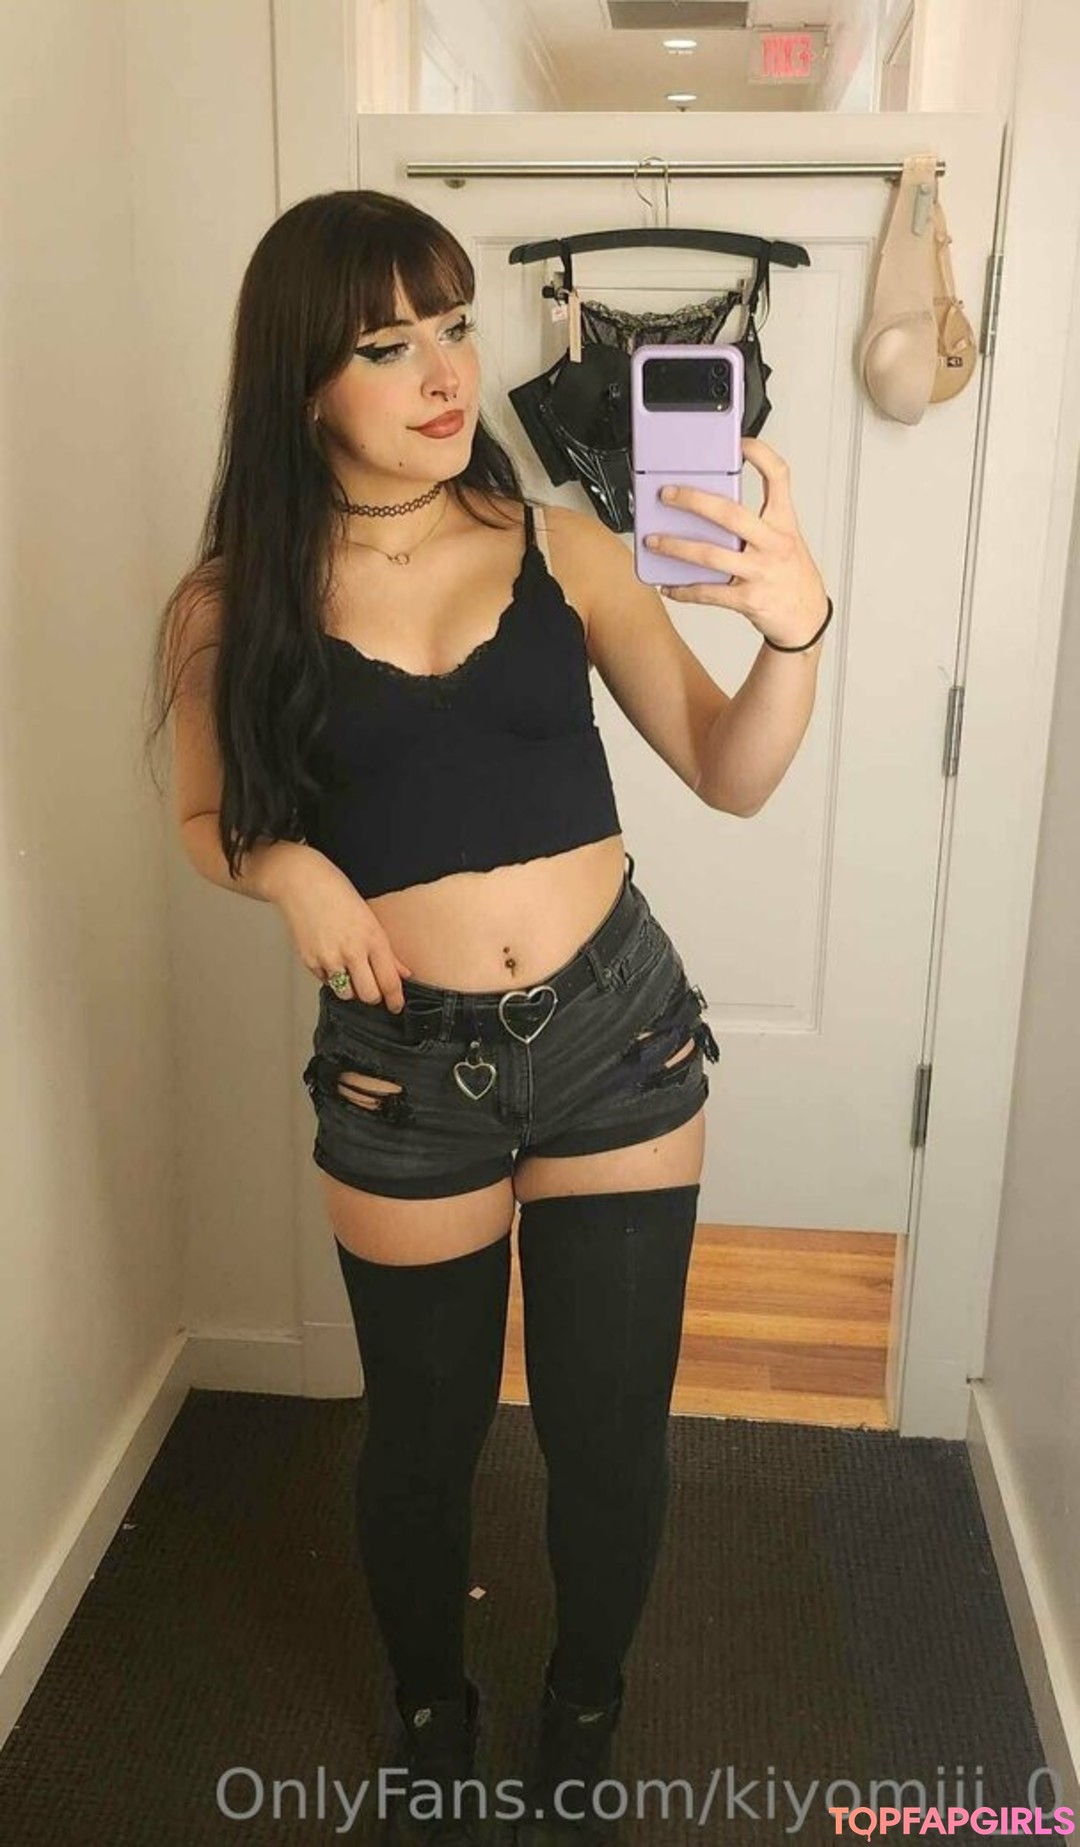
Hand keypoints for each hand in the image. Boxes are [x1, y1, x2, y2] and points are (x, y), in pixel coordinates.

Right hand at [271, 848, 412, 1011]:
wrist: (301, 882)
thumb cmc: (337, 893)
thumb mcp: (370, 918)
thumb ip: (387, 951)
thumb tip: (404, 973)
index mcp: (372, 939)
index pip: (389, 982)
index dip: (395, 999)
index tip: (396, 1006)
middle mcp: (352, 952)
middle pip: (369, 996)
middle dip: (373, 996)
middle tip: (372, 988)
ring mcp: (329, 958)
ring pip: (347, 995)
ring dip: (352, 990)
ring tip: (351, 973)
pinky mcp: (310, 961)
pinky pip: (326, 982)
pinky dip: (332, 977)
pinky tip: (331, 959)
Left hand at [644, 436, 828, 648]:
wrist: (807, 619)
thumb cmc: (792, 576)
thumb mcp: (785, 540)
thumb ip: (756, 522)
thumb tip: (710, 507)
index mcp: (784, 523)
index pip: (779, 477)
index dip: (761, 455)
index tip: (741, 442)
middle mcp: (774, 544)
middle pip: (730, 514)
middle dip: (693, 501)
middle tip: (667, 494)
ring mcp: (761, 572)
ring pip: (711, 555)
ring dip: (676, 547)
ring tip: (654, 541)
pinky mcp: (749, 600)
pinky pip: (709, 593)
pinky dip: (684, 590)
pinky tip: (670, 586)